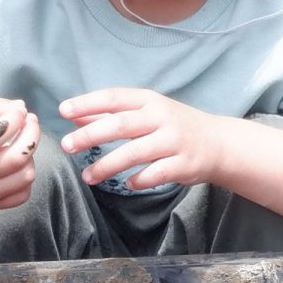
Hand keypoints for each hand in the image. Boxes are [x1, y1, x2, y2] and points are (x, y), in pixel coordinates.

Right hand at [0, 97, 40, 214]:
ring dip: (30, 156)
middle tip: (31, 123)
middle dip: (32, 134)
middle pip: (18, 156)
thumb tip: (21, 109)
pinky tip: (16, 166)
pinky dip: (26, 177)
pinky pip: (23, 195)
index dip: (17, 117)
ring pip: (25, 176)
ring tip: (21, 145)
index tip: (20, 110)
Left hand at [59, 88, 233, 189]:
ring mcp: (174, 141)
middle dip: (90, 135)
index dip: (87, 103)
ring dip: (107, 166)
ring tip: (88, 176)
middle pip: (120, 124)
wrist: (219, 144)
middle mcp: (162, 117)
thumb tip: (73, 115)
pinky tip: (127, 184)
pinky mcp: (184, 164)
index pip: (114, 98)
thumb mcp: (146, 113)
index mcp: (150, 101)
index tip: (63, 110)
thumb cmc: (174, 127)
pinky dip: (138, 180)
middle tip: (66, 145)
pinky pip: (155, 174)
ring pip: (134, 153)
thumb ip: (111, 114)